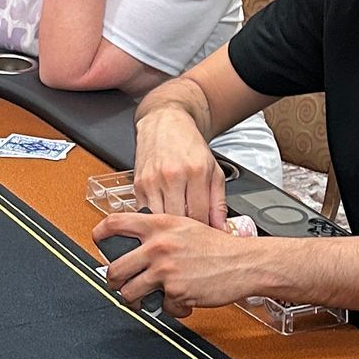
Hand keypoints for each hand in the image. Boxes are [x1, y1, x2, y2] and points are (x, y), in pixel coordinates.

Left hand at [95, 208, 256, 319]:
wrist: (244, 262)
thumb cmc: (217, 246)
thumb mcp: (184, 226)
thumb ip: (158, 231)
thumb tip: (134, 243)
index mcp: (158, 225)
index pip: (115, 223)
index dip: (99, 234)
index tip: (96, 242)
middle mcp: (158, 246)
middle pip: (114, 269)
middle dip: (113, 282)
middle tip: (118, 285)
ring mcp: (165, 270)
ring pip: (130, 293)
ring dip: (134, 300)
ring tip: (143, 299)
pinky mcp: (176, 291)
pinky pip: (161, 306)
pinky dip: (170, 308)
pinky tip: (180, 300)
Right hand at [132, 103, 226, 224]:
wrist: (165, 123)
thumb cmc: (190, 146)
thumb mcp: (213, 170)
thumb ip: (219, 203)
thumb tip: (221, 229)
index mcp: (195, 172)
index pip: (199, 216)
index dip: (203, 229)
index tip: (205, 234)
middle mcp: (172, 176)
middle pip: (178, 220)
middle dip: (185, 231)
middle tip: (191, 234)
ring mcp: (152, 180)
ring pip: (159, 220)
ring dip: (168, 227)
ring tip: (177, 227)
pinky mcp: (137, 184)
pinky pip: (145, 212)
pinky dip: (154, 218)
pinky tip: (163, 214)